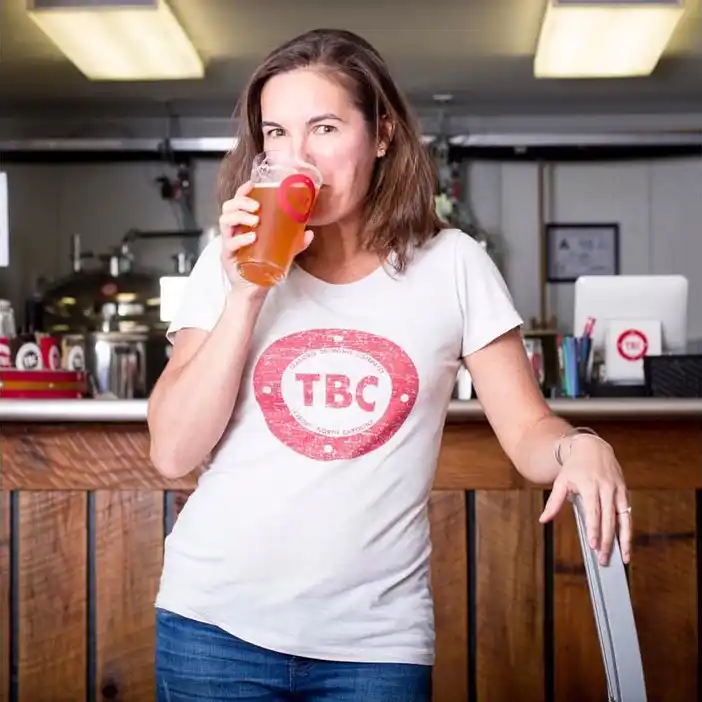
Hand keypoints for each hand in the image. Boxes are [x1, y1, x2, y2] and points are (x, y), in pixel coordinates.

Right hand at [219, 180, 313, 292]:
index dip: (242, 191)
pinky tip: (251, 238)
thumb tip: (310, 233)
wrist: (253, 291)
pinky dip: (240, 239)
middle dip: (241, 203)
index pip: (237, 203)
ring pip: (225, 222)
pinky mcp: (228, 257)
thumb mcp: (281, 252)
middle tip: (257, 207)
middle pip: (228, 208)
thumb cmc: (263, 269)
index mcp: (242, 226)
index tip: (252, 184)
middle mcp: (233, 232)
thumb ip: (294, 243)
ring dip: (240, 217)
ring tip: (255, 221)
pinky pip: (229, 244)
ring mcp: (229, 244)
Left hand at [539, 436, 630, 565]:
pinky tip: (626, 545)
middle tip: (602, 559)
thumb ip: (554, 502)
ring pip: (623, 519)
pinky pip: (628, 515)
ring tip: (623, 559)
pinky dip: (628, 531)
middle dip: (606, 541)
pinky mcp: (625, 493)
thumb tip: (543, 520)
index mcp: (590, 486)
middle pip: (609, 519)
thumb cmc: (574, 467)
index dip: (594, 529)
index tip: (593, 545)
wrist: (593, 448)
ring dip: (623, 540)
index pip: (593, 512)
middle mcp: (607, 489)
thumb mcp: (561, 481)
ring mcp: (618, 491)